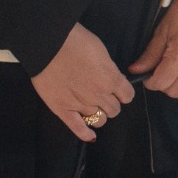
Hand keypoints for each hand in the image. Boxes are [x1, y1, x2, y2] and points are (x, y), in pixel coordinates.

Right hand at [31, 23, 134, 140]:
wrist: (50, 44)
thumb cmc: (77, 42)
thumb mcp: (103, 53)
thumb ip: (110, 70)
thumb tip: (112, 79)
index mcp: (111, 79)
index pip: (128, 96)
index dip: (124, 93)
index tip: (119, 90)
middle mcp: (99, 95)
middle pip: (114, 109)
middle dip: (112, 103)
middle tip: (104, 96)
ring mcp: (80, 105)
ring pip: (100, 120)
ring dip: (100, 114)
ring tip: (94, 108)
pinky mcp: (62, 110)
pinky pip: (77, 128)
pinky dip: (85, 134)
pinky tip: (90, 136)